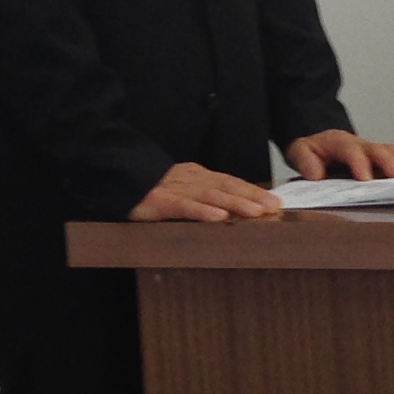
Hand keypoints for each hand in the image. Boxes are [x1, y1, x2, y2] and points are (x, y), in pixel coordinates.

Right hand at [128, 162, 281, 221]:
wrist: (117, 177)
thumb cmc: (150, 188)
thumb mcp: (180, 189)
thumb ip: (202, 195)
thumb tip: (229, 208)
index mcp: (196, 176)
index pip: (230, 182)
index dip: (253, 191)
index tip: (275, 200)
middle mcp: (190, 179)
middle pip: (226, 187)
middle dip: (252, 196)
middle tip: (275, 205)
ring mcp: (175, 189)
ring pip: (210, 195)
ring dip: (235, 203)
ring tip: (256, 212)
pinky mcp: (160, 201)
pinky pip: (184, 206)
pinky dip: (202, 211)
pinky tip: (218, 216)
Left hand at [286, 129, 393, 180]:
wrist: (320, 141)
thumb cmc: (312, 151)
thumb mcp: (299, 151)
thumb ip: (304, 160)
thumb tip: (316, 173)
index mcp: (338, 142)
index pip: (350, 149)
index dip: (359, 162)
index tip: (366, 179)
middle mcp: (360, 144)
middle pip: (377, 149)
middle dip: (389, 162)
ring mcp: (373, 149)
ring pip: (392, 151)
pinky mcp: (382, 155)